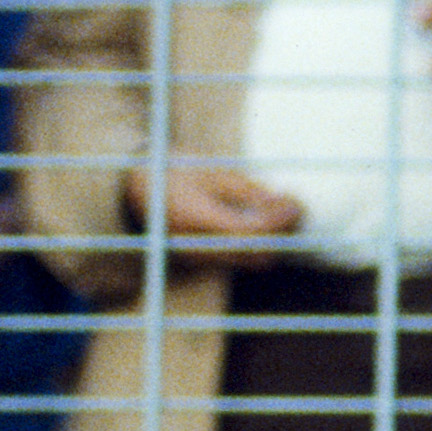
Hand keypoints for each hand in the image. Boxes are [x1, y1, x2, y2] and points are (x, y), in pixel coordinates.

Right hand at [134, 162, 304, 245]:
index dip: (278, 221)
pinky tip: (260, 221)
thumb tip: (287, 206)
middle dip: (280, 235)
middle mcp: (192, 245)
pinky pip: (236, 259)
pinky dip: (255, 245)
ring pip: (248, 261)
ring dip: (271, 242)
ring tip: (280, 212)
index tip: (297, 204)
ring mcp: (194, 257)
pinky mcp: (198, 260)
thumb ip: (251, 192)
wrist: (134, 183)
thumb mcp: (215, 172)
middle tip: (294, 208)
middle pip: (253, 254)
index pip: (248, 232)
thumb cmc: (176, 169)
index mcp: (192, 217)